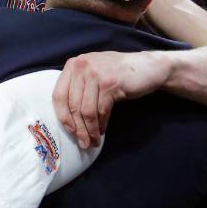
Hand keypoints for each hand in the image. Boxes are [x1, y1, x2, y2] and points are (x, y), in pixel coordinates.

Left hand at [53, 51, 169, 148]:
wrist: (148, 67)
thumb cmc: (118, 74)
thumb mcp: (93, 74)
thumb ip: (78, 87)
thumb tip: (67, 119)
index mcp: (73, 64)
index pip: (58, 95)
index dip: (63, 116)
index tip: (70, 131)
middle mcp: (82, 66)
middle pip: (72, 105)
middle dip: (78, 128)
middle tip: (83, 143)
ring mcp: (96, 73)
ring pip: (86, 111)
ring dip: (90, 130)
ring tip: (93, 141)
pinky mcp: (110, 83)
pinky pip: (101, 111)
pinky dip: (101, 124)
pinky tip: (102, 131)